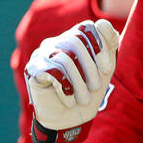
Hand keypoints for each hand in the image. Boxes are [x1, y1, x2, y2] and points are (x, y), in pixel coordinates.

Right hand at [25, 19, 118, 142]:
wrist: (72, 119)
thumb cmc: (90, 90)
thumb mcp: (106, 66)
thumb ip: (110, 43)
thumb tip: (104, 24)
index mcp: (75, 38)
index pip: (87, 28)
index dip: (100, 47)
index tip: (107, 70)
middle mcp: (57, 41)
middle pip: (76, 41)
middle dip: (90, 67)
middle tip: (95, 87)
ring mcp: (42, 53)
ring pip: (65, 57)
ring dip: (78, 83)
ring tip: (84, 98)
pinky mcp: (33, 68)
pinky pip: (52, 71)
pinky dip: (65, 89)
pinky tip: (69, 101)